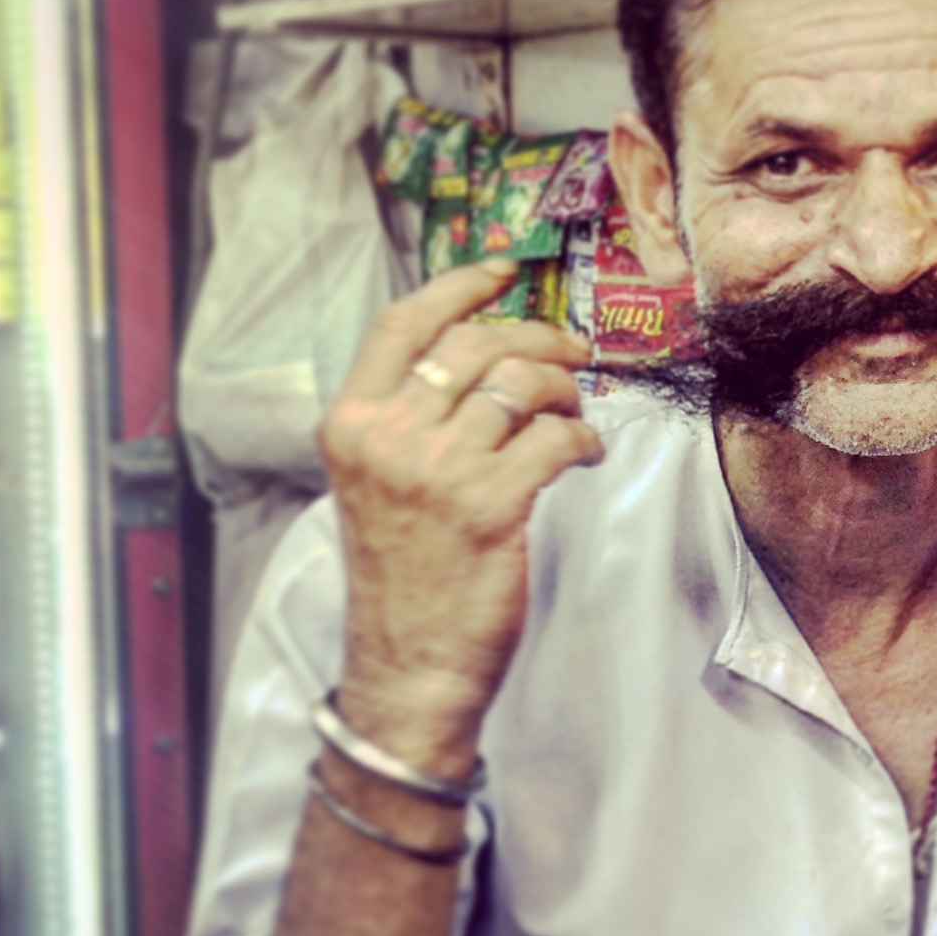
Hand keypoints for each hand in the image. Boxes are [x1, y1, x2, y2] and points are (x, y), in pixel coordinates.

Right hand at [317, 260, 601, 770]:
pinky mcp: (490, 505)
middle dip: (540, 339)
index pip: (404, 325)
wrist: (410, 663)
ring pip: (523, 386)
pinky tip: (585, 457)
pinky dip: (583, 442)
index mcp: (350, 423)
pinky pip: (556, 441)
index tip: (504, 272)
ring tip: (575, 418)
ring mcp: (437, 470)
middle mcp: (386, 436)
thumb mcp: (378, 484)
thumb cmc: (405, 576)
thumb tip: (485, 358)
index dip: (460, 287)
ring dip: (566, 393)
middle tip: (575, 354)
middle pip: (477, 344)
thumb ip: (411, 419)